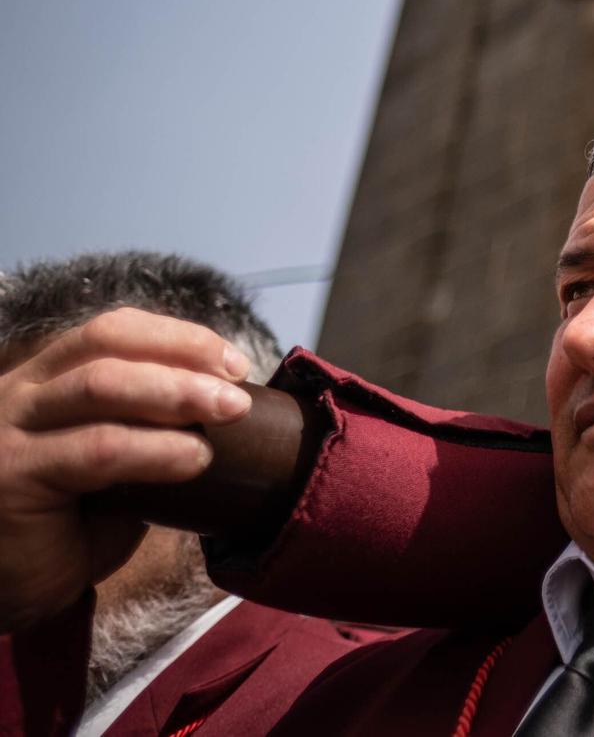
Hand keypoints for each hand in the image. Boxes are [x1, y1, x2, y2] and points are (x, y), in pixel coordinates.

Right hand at [0, 307, 251, 629]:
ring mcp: (8, 429)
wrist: (10, 593)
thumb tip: (222, 403)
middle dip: (185, 358)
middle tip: (239, 393)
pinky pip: (98, 448)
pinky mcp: (13, 474)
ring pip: (101, 385)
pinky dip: (156, 449)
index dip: (178, 337)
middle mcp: (18, 393)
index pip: (111, 331)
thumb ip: (147, 427)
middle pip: (106, 345)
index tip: (234, 363)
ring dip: (177, 393)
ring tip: (230, 413)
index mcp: (43, 380)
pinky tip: (195, 459)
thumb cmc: (68, 528)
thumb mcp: (114, 464)